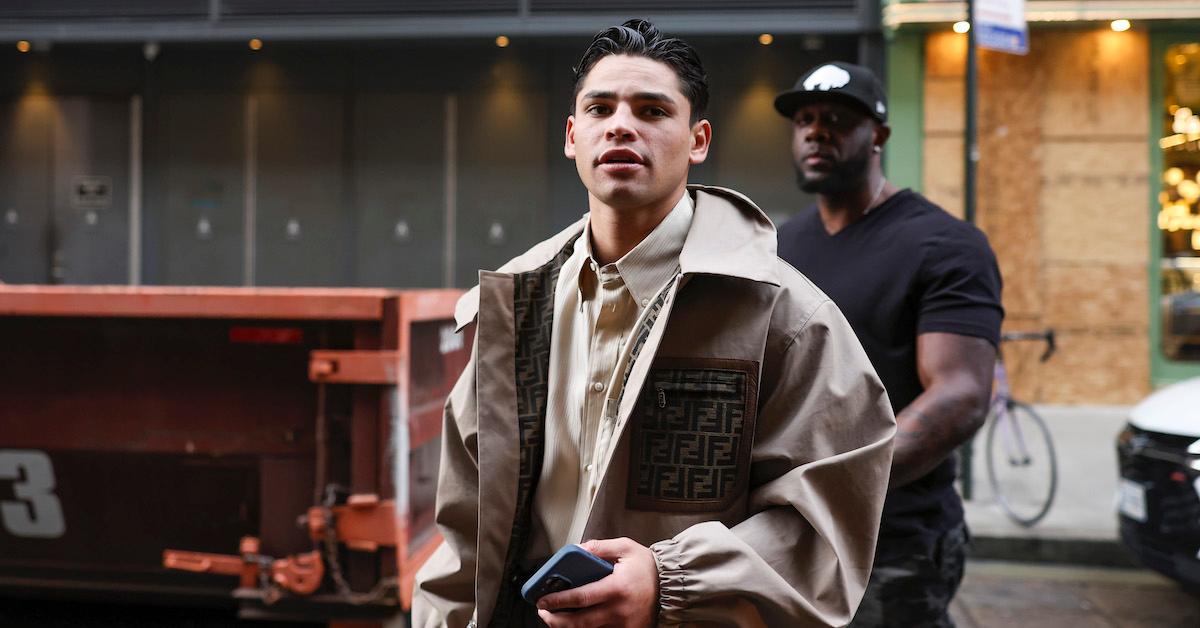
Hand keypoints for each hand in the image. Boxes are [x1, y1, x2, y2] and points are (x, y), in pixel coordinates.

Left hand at [536, 537, 658, 627]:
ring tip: (554, 618)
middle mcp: (619, 610)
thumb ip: (599, 547)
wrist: (673, 586)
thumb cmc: (648, 567)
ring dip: (568, 627)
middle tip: (543, 613)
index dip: (558, 600)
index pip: (581, 597)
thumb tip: (576, 549)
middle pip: (580, 622)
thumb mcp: (625, 548)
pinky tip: (575, 623)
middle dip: (556, 620)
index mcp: (617, 587)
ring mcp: (624, 625)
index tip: (542, 600)